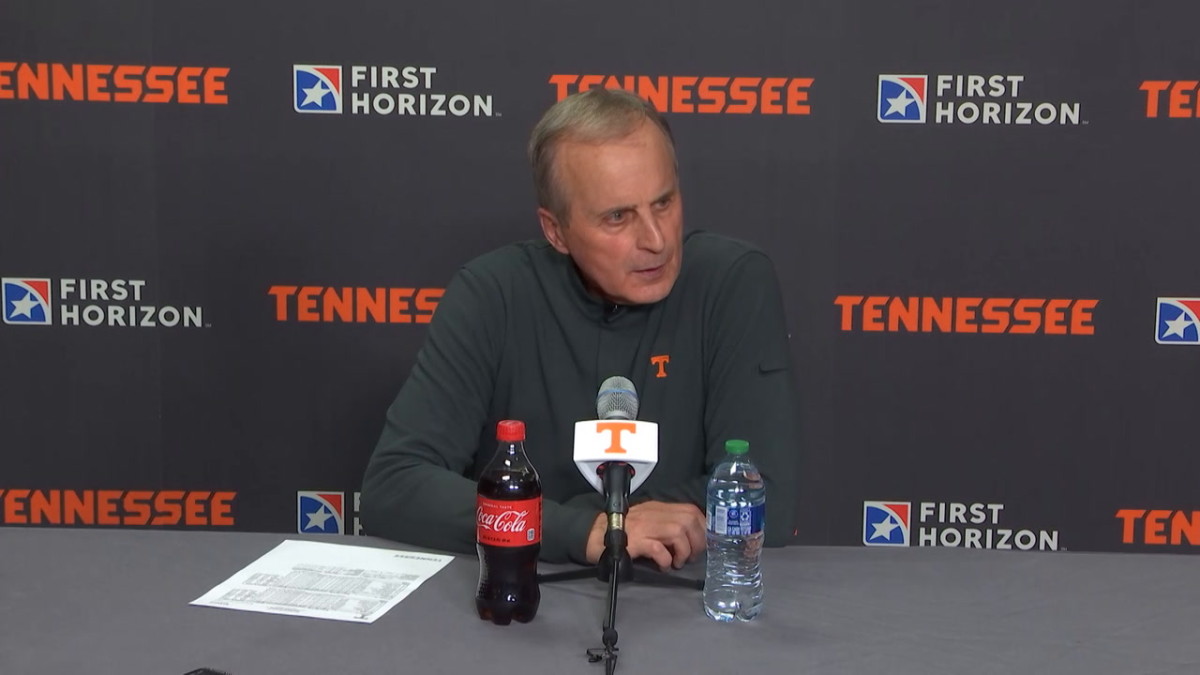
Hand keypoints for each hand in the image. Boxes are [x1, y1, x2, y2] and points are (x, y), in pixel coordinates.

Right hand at [585, 501, 706, 570]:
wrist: (593, 534)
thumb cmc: (621, 531)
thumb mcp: (647, 520)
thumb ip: (665, 523)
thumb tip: (690, 538)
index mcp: (658, 508)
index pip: (691, 510)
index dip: (702, 527)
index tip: (701, 543)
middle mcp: (654, 514)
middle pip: (689, 520)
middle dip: (696, 541)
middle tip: (689, 556)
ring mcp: (645, 526)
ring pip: (678, 532)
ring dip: (683, 551)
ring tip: (676, 562)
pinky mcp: (635, 541)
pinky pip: (658, 548)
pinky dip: (666, 559)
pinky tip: (663, 566)